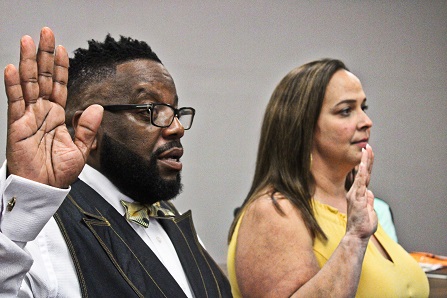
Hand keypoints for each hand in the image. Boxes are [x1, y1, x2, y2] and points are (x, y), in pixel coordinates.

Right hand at [4, 27, 102, 187]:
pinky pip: (15, 102)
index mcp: (57, 116)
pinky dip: (13, 85)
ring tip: (28, 41)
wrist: (43, 188)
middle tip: (45, 33)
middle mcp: (42, 112)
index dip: (62, 67)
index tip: (63, 49)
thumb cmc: (58, 172)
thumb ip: (88, 128)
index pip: (60, 86)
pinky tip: (13, 69)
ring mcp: (28, 116)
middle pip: (44, 77)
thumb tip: (95, 108)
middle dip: (45, 55)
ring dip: (29, 62)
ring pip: (28, 83)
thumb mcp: (81, 150)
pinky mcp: (16, 125)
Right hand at [345, 145, 377, 239]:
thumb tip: (370, 193)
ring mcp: (355, 194)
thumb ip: (369, 200)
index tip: (367, 154)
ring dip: (364, 162)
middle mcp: (355, 191)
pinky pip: (360, 183)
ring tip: (367, 150)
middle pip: (362, 172)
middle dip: (365, 159)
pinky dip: (362, 173)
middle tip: (368, 146)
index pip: (363, 176)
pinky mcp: (357, 198)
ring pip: (361, 174)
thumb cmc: (362, 225)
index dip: (366, 165)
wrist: (357, 234)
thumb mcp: (369, 210)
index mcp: (358, 194)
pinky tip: (364, 164)